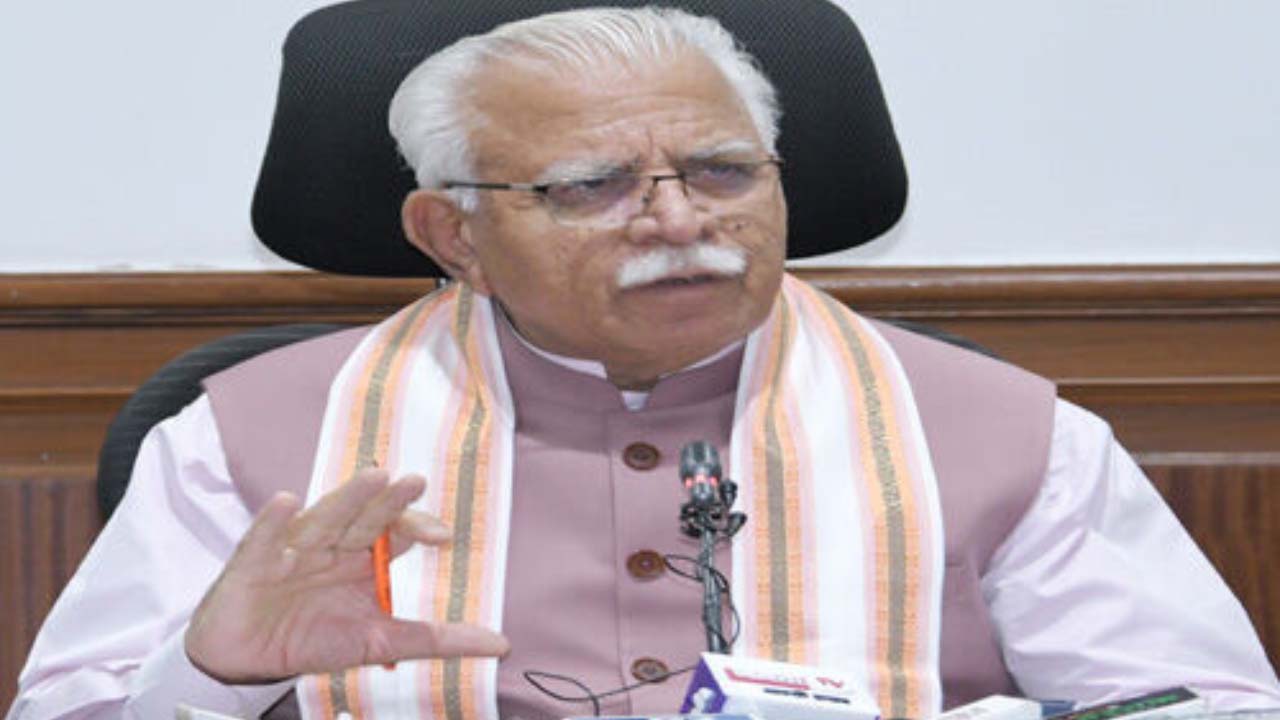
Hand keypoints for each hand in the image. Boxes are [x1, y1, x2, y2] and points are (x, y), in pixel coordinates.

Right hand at [185, 468, 509, 682]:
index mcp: (362, 558)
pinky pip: (262, 538)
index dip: (417, 528)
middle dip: (388, 501)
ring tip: (373, 477)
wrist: (245, 662)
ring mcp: (293, 549)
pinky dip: (272, 522)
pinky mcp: (251, 562)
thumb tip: (502, 644)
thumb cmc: (313, 640)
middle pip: (364, 516)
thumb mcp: (382, 644)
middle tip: (413, 482)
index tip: (443, 536)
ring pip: (323, 518)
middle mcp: (332, 545)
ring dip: (346, 498)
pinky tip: (286, 502)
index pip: (396, 532)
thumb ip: (438, 639)